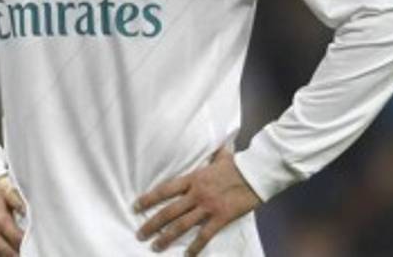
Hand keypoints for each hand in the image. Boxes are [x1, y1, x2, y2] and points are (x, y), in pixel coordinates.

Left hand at [134, 146, 261, 255]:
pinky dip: (195, 246)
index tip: (135, 206)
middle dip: (151, 224)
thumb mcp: (219, 156)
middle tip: (140, 234)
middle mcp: (196, 193)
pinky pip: (205, 235)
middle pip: (168, 211)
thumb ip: (212, 155)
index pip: (164, 189)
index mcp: (193, 178)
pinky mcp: (221, 217)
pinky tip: (187, 254)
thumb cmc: (239, 163)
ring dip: (166, 237)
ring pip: (181, 225)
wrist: (257, 172)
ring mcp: (208, 206)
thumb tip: (215, 145)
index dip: (148, 199)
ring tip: (155, 247)